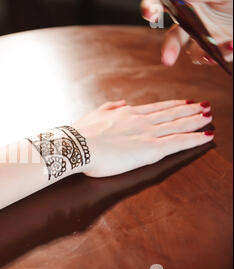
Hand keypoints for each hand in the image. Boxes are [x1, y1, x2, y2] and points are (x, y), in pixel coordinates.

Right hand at [74, 100, 213, 177]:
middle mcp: (141, 120)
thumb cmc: (82, 132)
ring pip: (178, 125)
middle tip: (205, 105)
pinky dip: (194, 138)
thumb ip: (110, 107)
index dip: (172, 105)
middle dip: (189, 110)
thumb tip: (121, 102)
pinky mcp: (151, 149)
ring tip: (209, 115)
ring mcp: (148, 133)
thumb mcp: (95, 113)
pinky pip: (178, 142)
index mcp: (128, 113)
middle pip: (171, 114)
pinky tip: (207, 136)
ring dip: (196, 120)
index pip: (156, 109)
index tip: (184, 102)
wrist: (77, 144)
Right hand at [141, 0, 232, 65]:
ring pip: (196, 52)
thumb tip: (179, 0)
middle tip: (167, 61)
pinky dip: (224, 54)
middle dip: (169, 50)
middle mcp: (193, 22)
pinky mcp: (222, 49)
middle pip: (174, 39)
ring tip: (222, 46)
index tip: (151, 13)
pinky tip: (231, 45)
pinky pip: (217, 57)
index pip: (158, 5)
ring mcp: (207, 37)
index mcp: (187, 5)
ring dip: (204, 53)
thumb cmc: (229, 1)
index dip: (149, 8)